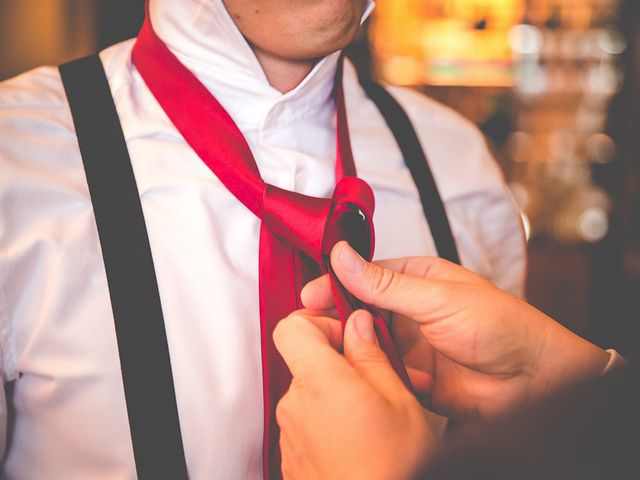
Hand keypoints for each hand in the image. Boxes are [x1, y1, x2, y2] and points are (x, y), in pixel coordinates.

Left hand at [274, 309, 434, 479]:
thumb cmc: (394, 465)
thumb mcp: (399, 400)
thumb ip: (371, 355)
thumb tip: (357, 324)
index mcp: (319, 381)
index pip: (292, 326)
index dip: (319, 323)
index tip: (347, 336)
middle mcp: (294, 405)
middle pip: (304, 362)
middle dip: (338, 363)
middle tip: (376, 378)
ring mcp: (290, 434)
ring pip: (310, 394)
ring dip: (338, 395)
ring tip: (375, 415)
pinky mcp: (292, 457)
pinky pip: (307, 423)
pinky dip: (329, 421)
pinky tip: (360, 439)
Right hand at [302, 242, 610, 419]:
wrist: (533, 380)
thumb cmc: (499, 325)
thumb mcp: (436, 297)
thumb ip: (385, 284)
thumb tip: (342, 256)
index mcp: (415, 280)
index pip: (364, 276)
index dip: (335, 285)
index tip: (308, 296)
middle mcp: (408, 311)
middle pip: (359, 311)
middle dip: (336, 319)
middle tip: (310, 327)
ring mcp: (408, 344)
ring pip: (365, 343)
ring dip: (350, 346)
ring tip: (329, 351)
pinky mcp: (410, 377)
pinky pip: (378, 373)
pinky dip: (368, 374)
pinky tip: (358, 373)